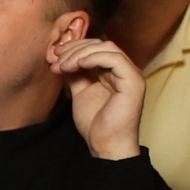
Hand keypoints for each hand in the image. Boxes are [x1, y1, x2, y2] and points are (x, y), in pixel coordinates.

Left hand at [51, 33, 144, 161]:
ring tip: (64, 66)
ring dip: (81, 53)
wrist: (105, 145)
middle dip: (75, 49)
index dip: (74, 48)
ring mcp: (131, 75)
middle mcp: (124, 70)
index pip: (96, 48)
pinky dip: (94, 58)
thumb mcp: (80, 92)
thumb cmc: (95, 123)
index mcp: (114, 72)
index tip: (55, 56)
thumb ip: (75, 74)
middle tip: (57, 60)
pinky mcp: (133, 81)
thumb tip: (63, 57)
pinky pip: (114, 59)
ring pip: (106, 48)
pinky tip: (78, 65)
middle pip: (100, 45)